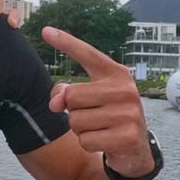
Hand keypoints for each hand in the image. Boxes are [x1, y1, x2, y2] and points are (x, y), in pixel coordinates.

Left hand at [43, 27, 151, 175]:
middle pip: (71, 96)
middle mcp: (125, 89)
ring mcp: (128, 113)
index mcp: (115, 74)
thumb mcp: (89, 100)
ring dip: (81, 130)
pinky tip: (105, 141)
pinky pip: (85, 140)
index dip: (66, 42)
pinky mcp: (127, 136)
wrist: (135, 148)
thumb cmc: (107, 117)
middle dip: (73, 111)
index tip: (45, 30)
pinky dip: (89, 144)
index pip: (87, 54)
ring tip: (100, 128)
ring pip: (75, 121)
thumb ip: (67, 94)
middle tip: (94, 116)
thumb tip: (55, 104)